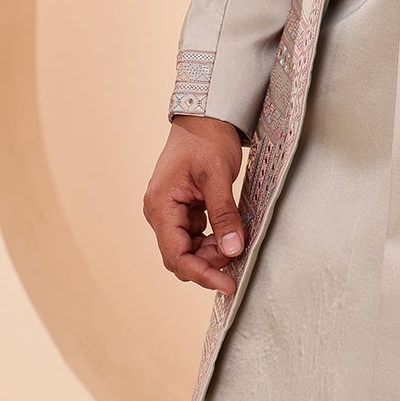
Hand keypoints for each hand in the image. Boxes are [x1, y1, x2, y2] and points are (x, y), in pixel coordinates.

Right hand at [142, 115, 245, 295]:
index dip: (202, 274)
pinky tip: (230, 233)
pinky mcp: (183, 208)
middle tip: (239, 255)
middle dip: (209, 262)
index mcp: (161, 206)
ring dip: (212, 252)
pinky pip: (195, 235)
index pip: (176, 255)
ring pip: (189, 248)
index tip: (228, 284)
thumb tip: (234, 249)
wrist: (205, 116)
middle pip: (181, 255)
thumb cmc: (206, 139)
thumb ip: (224, 214)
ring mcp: (171, 211)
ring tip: (237, 241)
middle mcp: (160, 212)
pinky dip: (213, 239)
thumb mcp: (218, 175)